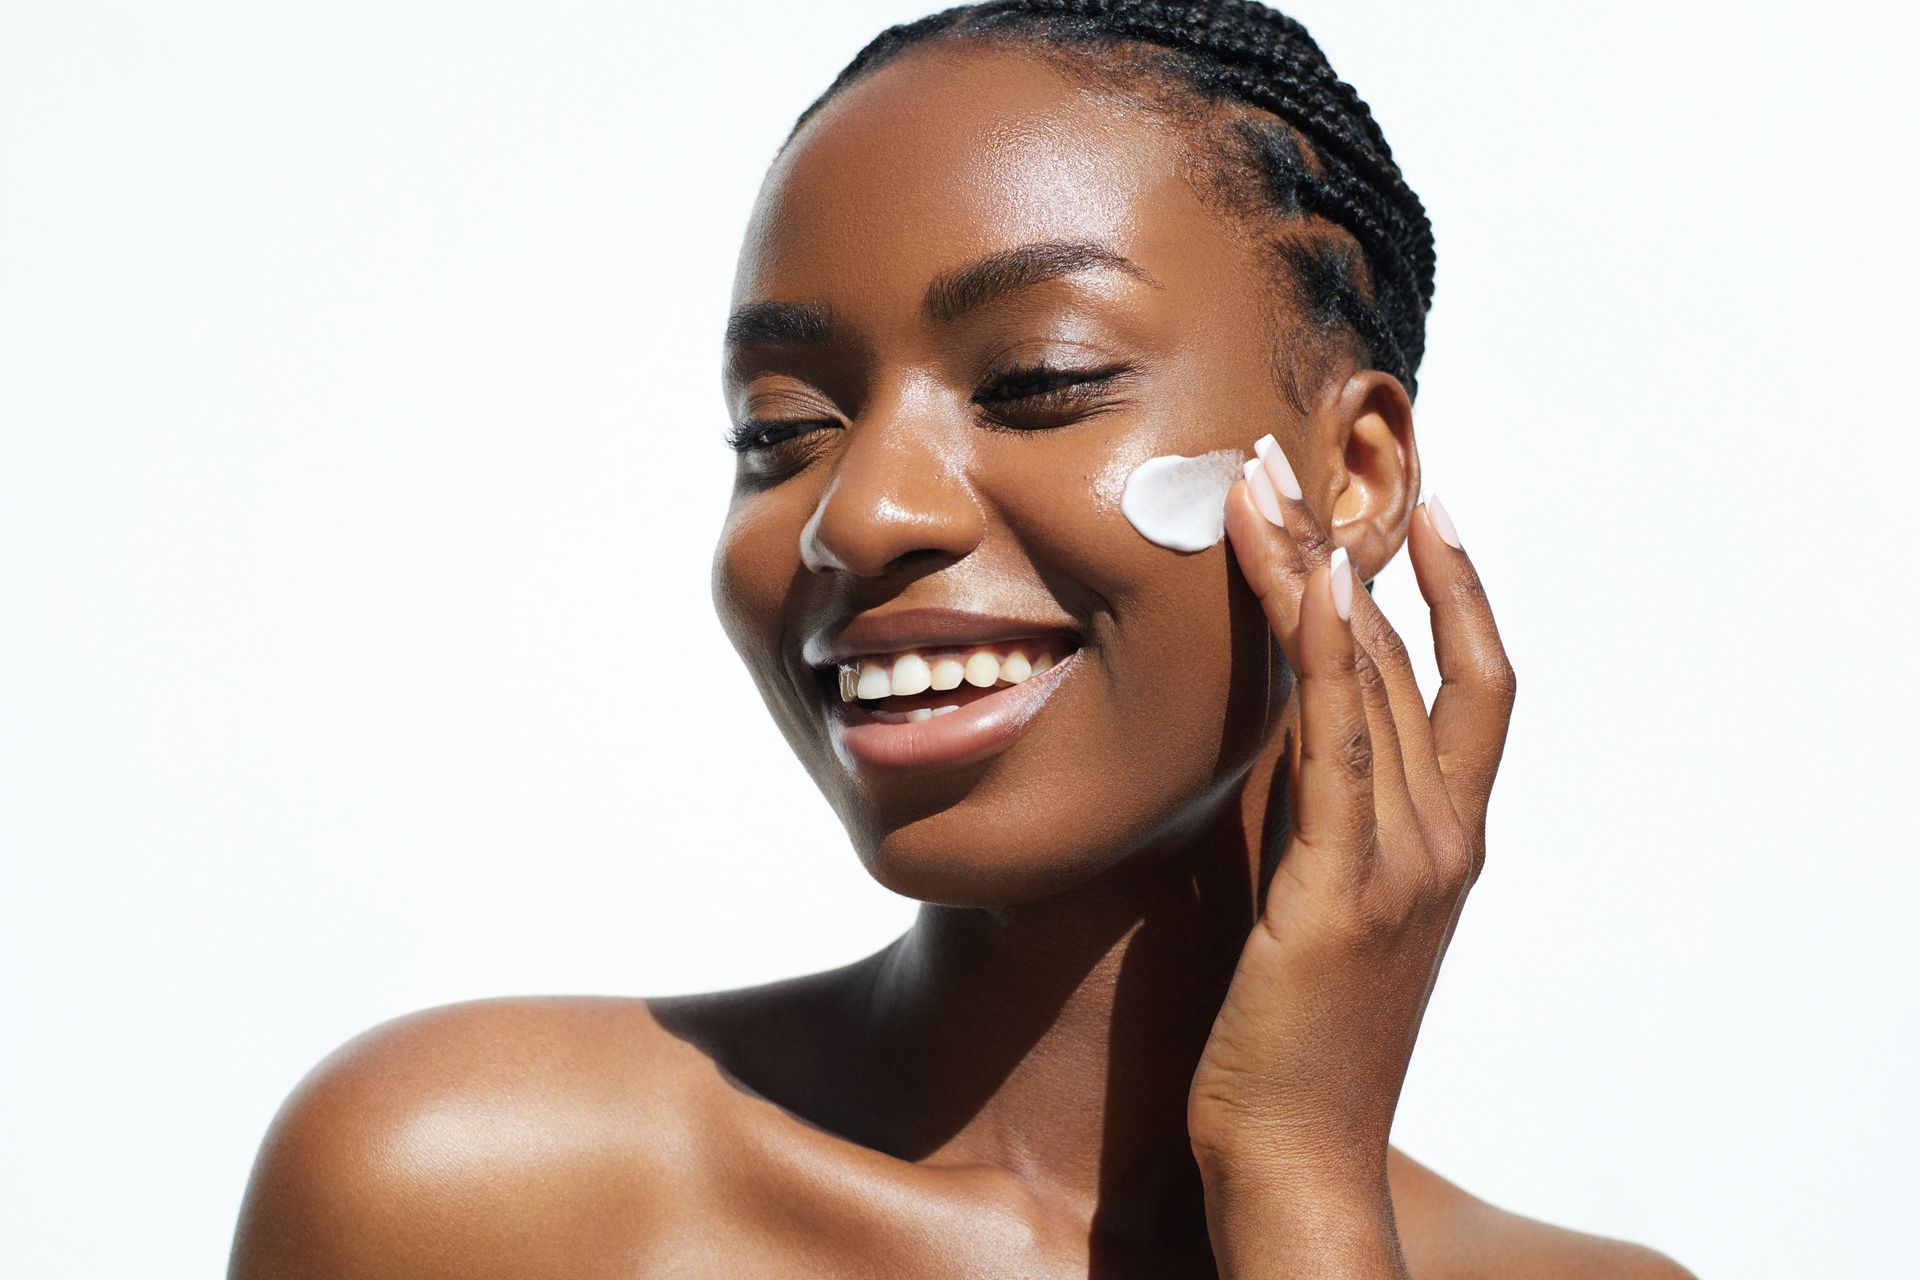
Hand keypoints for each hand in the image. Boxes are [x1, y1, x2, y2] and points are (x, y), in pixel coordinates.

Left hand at [1186, 441, 1515, 1267]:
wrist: (1295, 1154)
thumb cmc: (1293, 1035)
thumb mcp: (1316, 902)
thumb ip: (1317, 815)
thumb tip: (1277, 731)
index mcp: (1448, 840)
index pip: (1471, 683)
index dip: (1457, 588)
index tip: (1419, 509)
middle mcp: (1445, 837)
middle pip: (1415, 654)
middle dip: (1357, 546)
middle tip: (1286, 458)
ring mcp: (1406, 861)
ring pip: (1376, 672)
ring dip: (1318, 564)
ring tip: (1262, 478)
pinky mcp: (1343, 889)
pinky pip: (1340, 739)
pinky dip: (1331, 647)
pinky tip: (1305, 574)